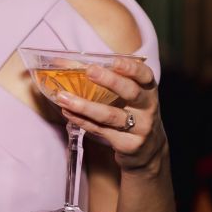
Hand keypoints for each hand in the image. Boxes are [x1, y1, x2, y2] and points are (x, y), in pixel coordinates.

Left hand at [51, 56, 167, 175]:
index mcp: (148, 90)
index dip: (131, 67)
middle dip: (110, 81)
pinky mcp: (127, 144)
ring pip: (110, 115)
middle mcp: (147, 108)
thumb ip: (104, 78)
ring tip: (63, 97)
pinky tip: (67, 112)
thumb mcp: (127, 96)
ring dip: (84, 106)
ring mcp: (139, 128)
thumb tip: (64, 62)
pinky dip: (82, 120)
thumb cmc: (130, 113)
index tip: (114, 61)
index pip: (145, 75)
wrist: (147, 150)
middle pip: (131, 92)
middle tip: (89, 71)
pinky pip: (100, 130)